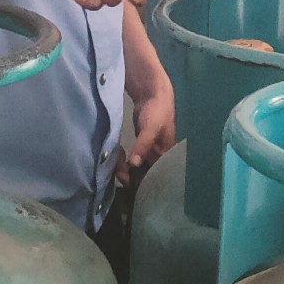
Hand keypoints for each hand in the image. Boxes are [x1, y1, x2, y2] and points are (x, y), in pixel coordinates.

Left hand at [120, 70, 175, 186]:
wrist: (152, 94)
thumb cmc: (157, 112)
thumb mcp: (150, 128)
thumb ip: (143, 145)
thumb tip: (134, 164)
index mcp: (166, 154)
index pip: (158, 175)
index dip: (147, 183)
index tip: (132, 189)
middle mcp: (158, 155)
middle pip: (147, 172)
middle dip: (134, 178)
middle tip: (121, 180)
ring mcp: (148, 151)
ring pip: (138, 166)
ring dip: (128, 169)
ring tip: (117, 174)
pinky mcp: (139, 146)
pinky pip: (132, 158)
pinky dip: (126, 162)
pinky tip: (118, 166)